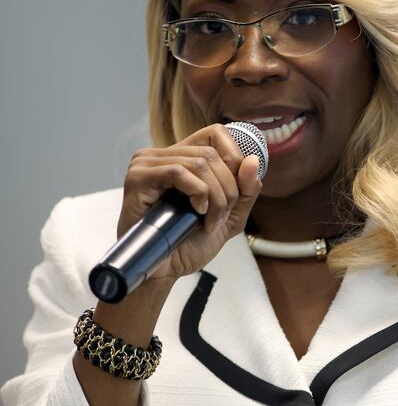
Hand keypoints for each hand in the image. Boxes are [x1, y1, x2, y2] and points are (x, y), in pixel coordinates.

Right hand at [117, 124, 261, 282]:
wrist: (164, 272)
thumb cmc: (189, 244)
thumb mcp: (230, 216)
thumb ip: (246, 190)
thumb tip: (252, 160)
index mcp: (182, 157)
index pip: (216, 133)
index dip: (235, 157)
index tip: (238, 190)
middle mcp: (162, 155)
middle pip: (212, 154)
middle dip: (227, 189)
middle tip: (219, 218)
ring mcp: (147, 163)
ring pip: (199, 163)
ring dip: (215, 197)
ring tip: (208, 221)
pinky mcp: (137, 177)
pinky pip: (178, 171)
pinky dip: (198, 193)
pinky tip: (196, 212)